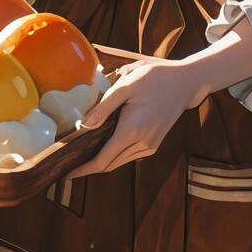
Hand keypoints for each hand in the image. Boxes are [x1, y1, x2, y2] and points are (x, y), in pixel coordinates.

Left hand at [67, 15, 251, 178]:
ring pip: (119, 162)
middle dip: (88, 168)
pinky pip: (128, 156)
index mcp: (132, 130)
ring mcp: (150, 146)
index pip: (103, 160)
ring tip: (80, 157)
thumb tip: (83, 126)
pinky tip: (101, 147)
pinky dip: (113, 155)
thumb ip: (104, 107)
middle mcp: (142, 144)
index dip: (83, 170)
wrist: (185, 82)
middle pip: (109, 165)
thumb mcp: (127, 85)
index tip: (66, 174)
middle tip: (67, 166)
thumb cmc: (155, 78)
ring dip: (100, 162)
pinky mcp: (154, 144)